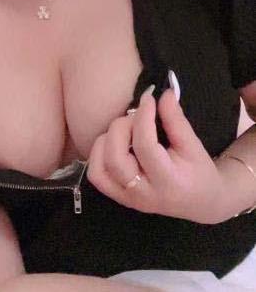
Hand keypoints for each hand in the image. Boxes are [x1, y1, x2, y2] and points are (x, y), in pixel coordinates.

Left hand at [86, 87, 226, 223]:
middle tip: (136, 117)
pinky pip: (96, 174)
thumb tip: (163, 93)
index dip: (143, 117)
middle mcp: (143, 195)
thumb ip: (176, 120)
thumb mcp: (194, 146)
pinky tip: (115, 143)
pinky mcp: (116, 196)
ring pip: (99, 168)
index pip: (145, 146)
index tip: (149, 98)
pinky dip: (99, 153)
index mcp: (168, 183)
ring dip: (107, 140)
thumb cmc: (198, 173)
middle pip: (115, 159)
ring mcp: (126, 198)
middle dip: (121, 128)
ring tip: (127, 131)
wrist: (200, 202)